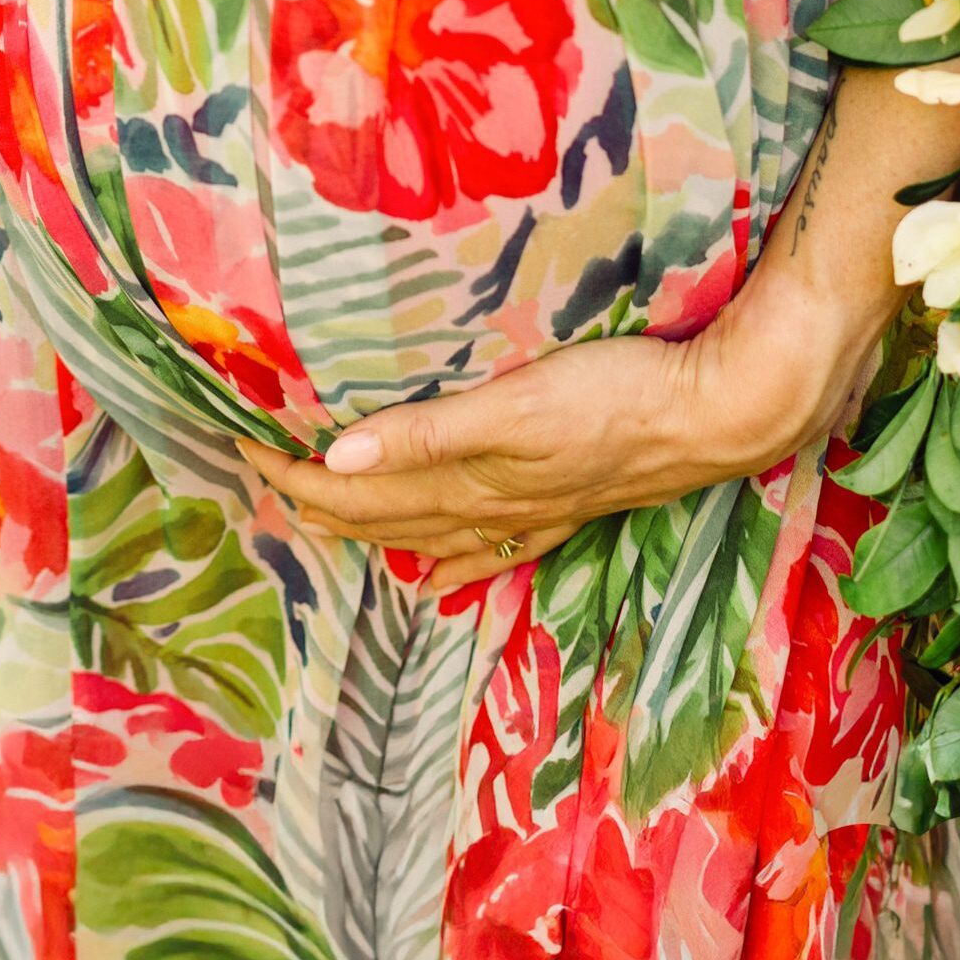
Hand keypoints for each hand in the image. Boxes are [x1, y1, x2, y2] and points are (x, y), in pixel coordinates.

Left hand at [235, 270, 877, 591]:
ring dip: (370, 526)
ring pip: (426, 531)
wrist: (714, 415)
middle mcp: (489, 510)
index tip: (245, 448)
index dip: (296, 476)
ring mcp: (529, 513)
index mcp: (466, 485)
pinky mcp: (564, 502)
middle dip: (316, 502)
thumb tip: (336, 461)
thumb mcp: (513, 407)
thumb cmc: (614, 400)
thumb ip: (426, 435)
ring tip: (328, 516)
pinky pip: (483, 542)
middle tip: (263, 474)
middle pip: (380, 516)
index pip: (356, 492)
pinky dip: (445, 550)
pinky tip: (442, 560)